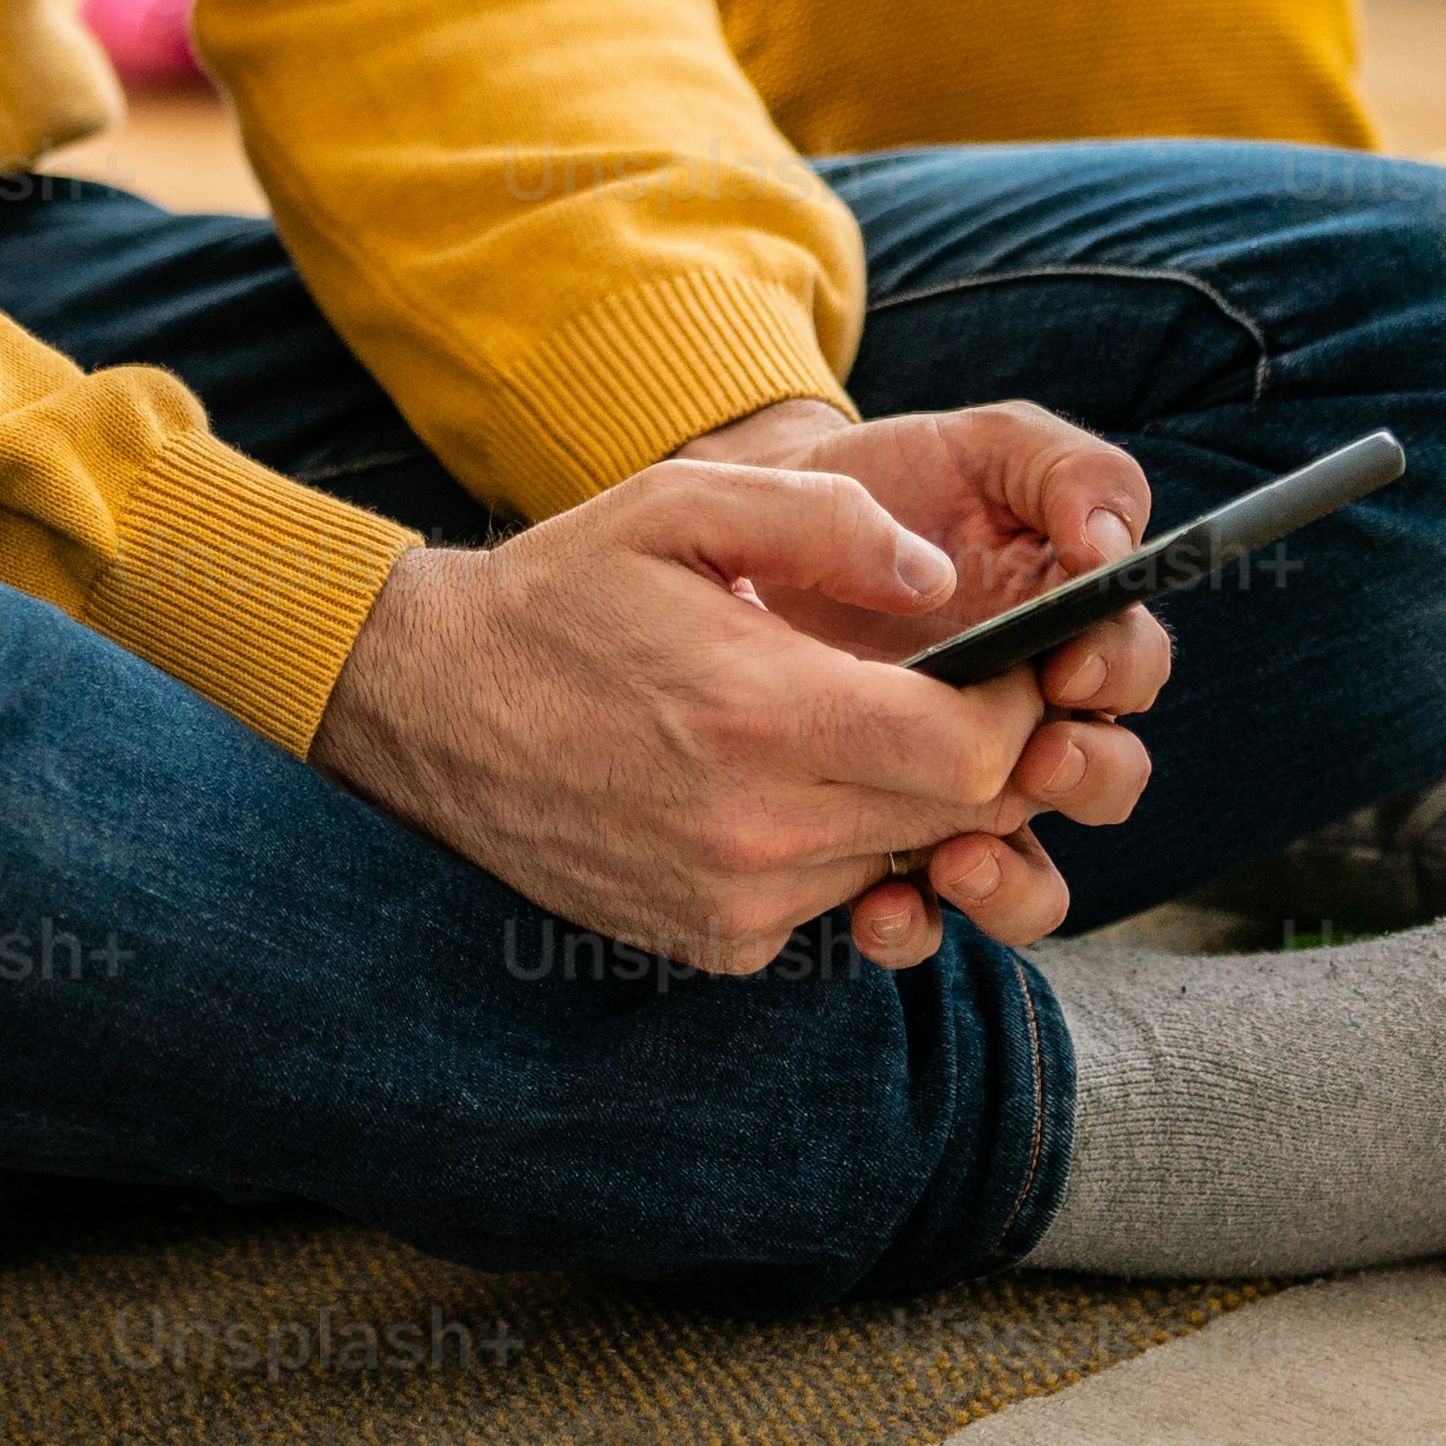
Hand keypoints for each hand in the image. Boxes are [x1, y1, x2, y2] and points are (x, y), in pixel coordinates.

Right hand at [307, 455, 1143, 982]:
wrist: (431, 704)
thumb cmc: (562, 592)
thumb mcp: (680, 504)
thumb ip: (826, 521)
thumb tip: (940, 579)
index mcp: (760, 713)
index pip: (972, 753)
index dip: (1014, 707)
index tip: (1005, 664)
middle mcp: (756, 829)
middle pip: (957, 818)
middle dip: (982, 754)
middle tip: (948, 690)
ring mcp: (736, 900)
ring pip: (901, 859)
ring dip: (907, 801)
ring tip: (848, 726)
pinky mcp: (715, 941)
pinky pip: (832, 898)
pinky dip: (835, 844)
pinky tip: (777, 783)